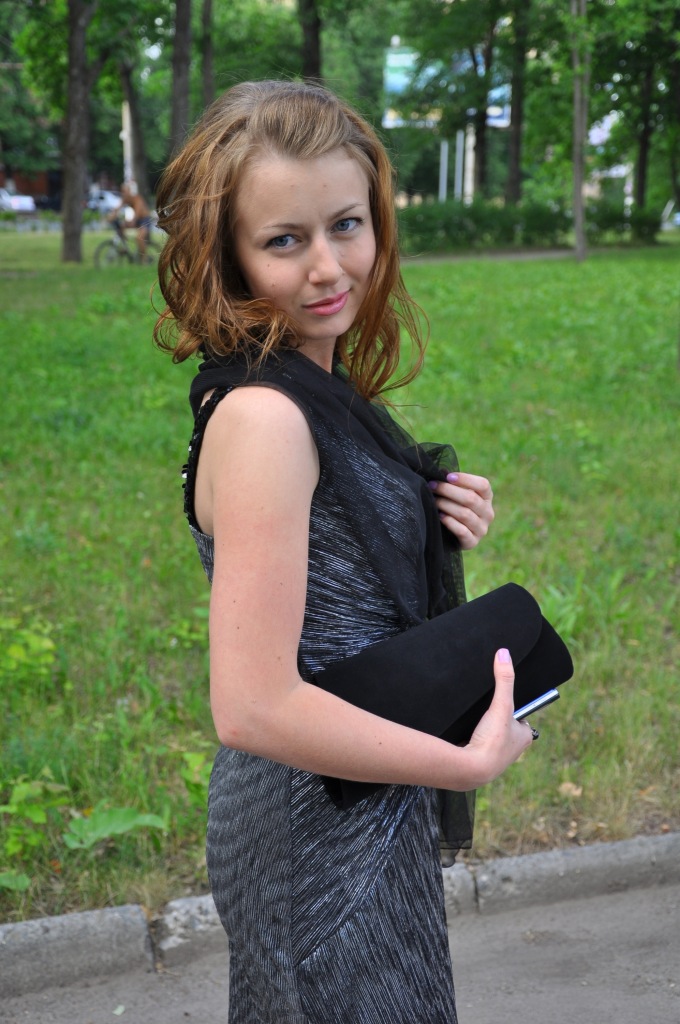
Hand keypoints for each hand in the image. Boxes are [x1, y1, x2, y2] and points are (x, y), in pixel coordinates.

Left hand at [427, 472, 493, 549]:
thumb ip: (453, 484)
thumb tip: (442, 472)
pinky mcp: (473, 542)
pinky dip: (450, 522)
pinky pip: (462, 531)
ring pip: (465, 514)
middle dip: (448, 490)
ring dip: (446, 505)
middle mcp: (488, 513)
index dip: (465, 479)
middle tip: (432, 486)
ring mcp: (482, 529)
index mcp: (487, 498)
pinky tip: (440, 516)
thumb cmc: (453, 507)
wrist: (452, 535)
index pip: (483, 485)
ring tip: (433, 501)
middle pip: (471, 499)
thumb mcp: (457, 495)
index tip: (447, 476)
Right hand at [462, 649, 533, 787]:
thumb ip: (504, 680)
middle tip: (486, 711)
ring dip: (485, 730)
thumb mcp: (501, 705)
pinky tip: (466, 734)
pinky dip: (473, 739)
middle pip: (506, 726)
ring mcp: (496, 757)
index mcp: (524, 738)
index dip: (513, 708)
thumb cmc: (492, 741)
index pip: (522, 718)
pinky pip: (478, 745)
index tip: (501, 701)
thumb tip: (504, 653)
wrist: (470, 769)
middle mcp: (513, 750)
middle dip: (497, 719)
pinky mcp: (479, 760)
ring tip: (475, 721)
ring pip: (492, 737)